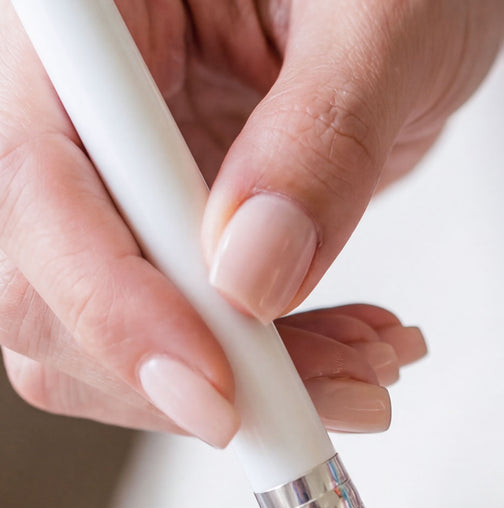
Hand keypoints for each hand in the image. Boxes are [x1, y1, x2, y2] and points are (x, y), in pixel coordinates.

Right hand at [0, 0, 503, 442]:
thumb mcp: (382, 26)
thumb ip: (320, 139)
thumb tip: (251, 273)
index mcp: (93, 22)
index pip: (40, 183)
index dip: (116, 306)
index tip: (216, 389)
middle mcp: (82, 105)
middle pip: (50, 288)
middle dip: (192, 369)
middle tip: (328, 392)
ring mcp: (122, 181)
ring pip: (112, 341)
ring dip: (241, 388)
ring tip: (367, 364)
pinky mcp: (170, 237)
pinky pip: (184, 340)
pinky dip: (270, 374)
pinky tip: (352, 348)